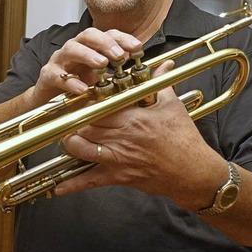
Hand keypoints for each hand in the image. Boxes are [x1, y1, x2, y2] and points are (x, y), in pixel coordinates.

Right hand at [28, 27, 142, 105]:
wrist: (52, 103)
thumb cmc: (80, 87)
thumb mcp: (106, 81)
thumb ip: (128, 75)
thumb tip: (159, 69)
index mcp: (91, 48)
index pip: (108, 35)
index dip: (123, 38)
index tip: (138, 47)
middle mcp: (75, 49)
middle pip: (88, 35)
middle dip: (105, 42)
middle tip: (119, 55)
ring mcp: (60, 61)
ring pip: (71, 49)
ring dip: (88, 55)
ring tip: (102, 64)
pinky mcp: (48, 76)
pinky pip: (57, 75)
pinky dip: (70, 81)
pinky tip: (82, 88)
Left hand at [56, 60, 225, 210]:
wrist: (193, 172)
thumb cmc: (184, 138)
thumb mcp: (172, 107)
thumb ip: (161, 84)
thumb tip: (164, 63)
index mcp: (132, 117)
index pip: (98, 106)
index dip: (84, 101)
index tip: (78, 96)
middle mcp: (120, 137)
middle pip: (84, 126)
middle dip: (72, 121)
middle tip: (67, 116)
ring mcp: (117, 159)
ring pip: (80, 149)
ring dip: (69, 144)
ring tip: (67, 137)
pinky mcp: (119, 177)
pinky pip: (90, 181)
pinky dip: (72, 185)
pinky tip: (58, 188)